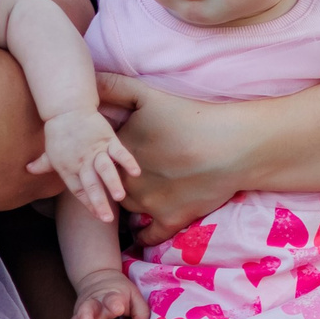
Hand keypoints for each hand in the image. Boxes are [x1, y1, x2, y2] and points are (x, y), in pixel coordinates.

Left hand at [26, 108, 139, 222]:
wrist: (66, 108)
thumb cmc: (58, 131)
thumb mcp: (49, 151)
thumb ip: (42, 164)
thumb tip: (28, 170)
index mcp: (68, 169)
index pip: (79, 191)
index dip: (89, 204)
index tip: (99, 216)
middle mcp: (81, 163)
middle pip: (91, 185)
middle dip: (99, 202)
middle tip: (107, 219)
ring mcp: (95, 151)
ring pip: (105, 170)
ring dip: (112, 183)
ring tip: (119, 197)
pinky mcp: (107, 138)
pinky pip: (119, 152)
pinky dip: (127, 161)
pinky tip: (135, 173)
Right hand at [67, 271, 149, 318]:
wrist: (98, 277)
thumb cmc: (119, 291)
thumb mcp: (134, 295)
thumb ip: (140, 312)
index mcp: (111, 296)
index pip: (111, 298)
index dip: (113, 303)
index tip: (117, 308)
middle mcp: (94, 304)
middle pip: (87, 309)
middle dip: (86, 317)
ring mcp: (83, 313)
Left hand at [96, 73, 245, 242]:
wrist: (230, 145)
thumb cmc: (190, 117)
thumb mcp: (148, 95)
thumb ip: (114, 87)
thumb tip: (89, 82)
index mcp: (117, 153)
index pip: (95, 159)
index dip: (98, 159)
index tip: (100, 160)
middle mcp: (126, 182)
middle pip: (109, 186)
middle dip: (108, 185)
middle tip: (111, 182)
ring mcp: (148, 204)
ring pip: (127, 210)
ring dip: (127, 206)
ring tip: (133, 200)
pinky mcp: (170, 220)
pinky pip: (149, 236)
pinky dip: (144, 237)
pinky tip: (143, 234)